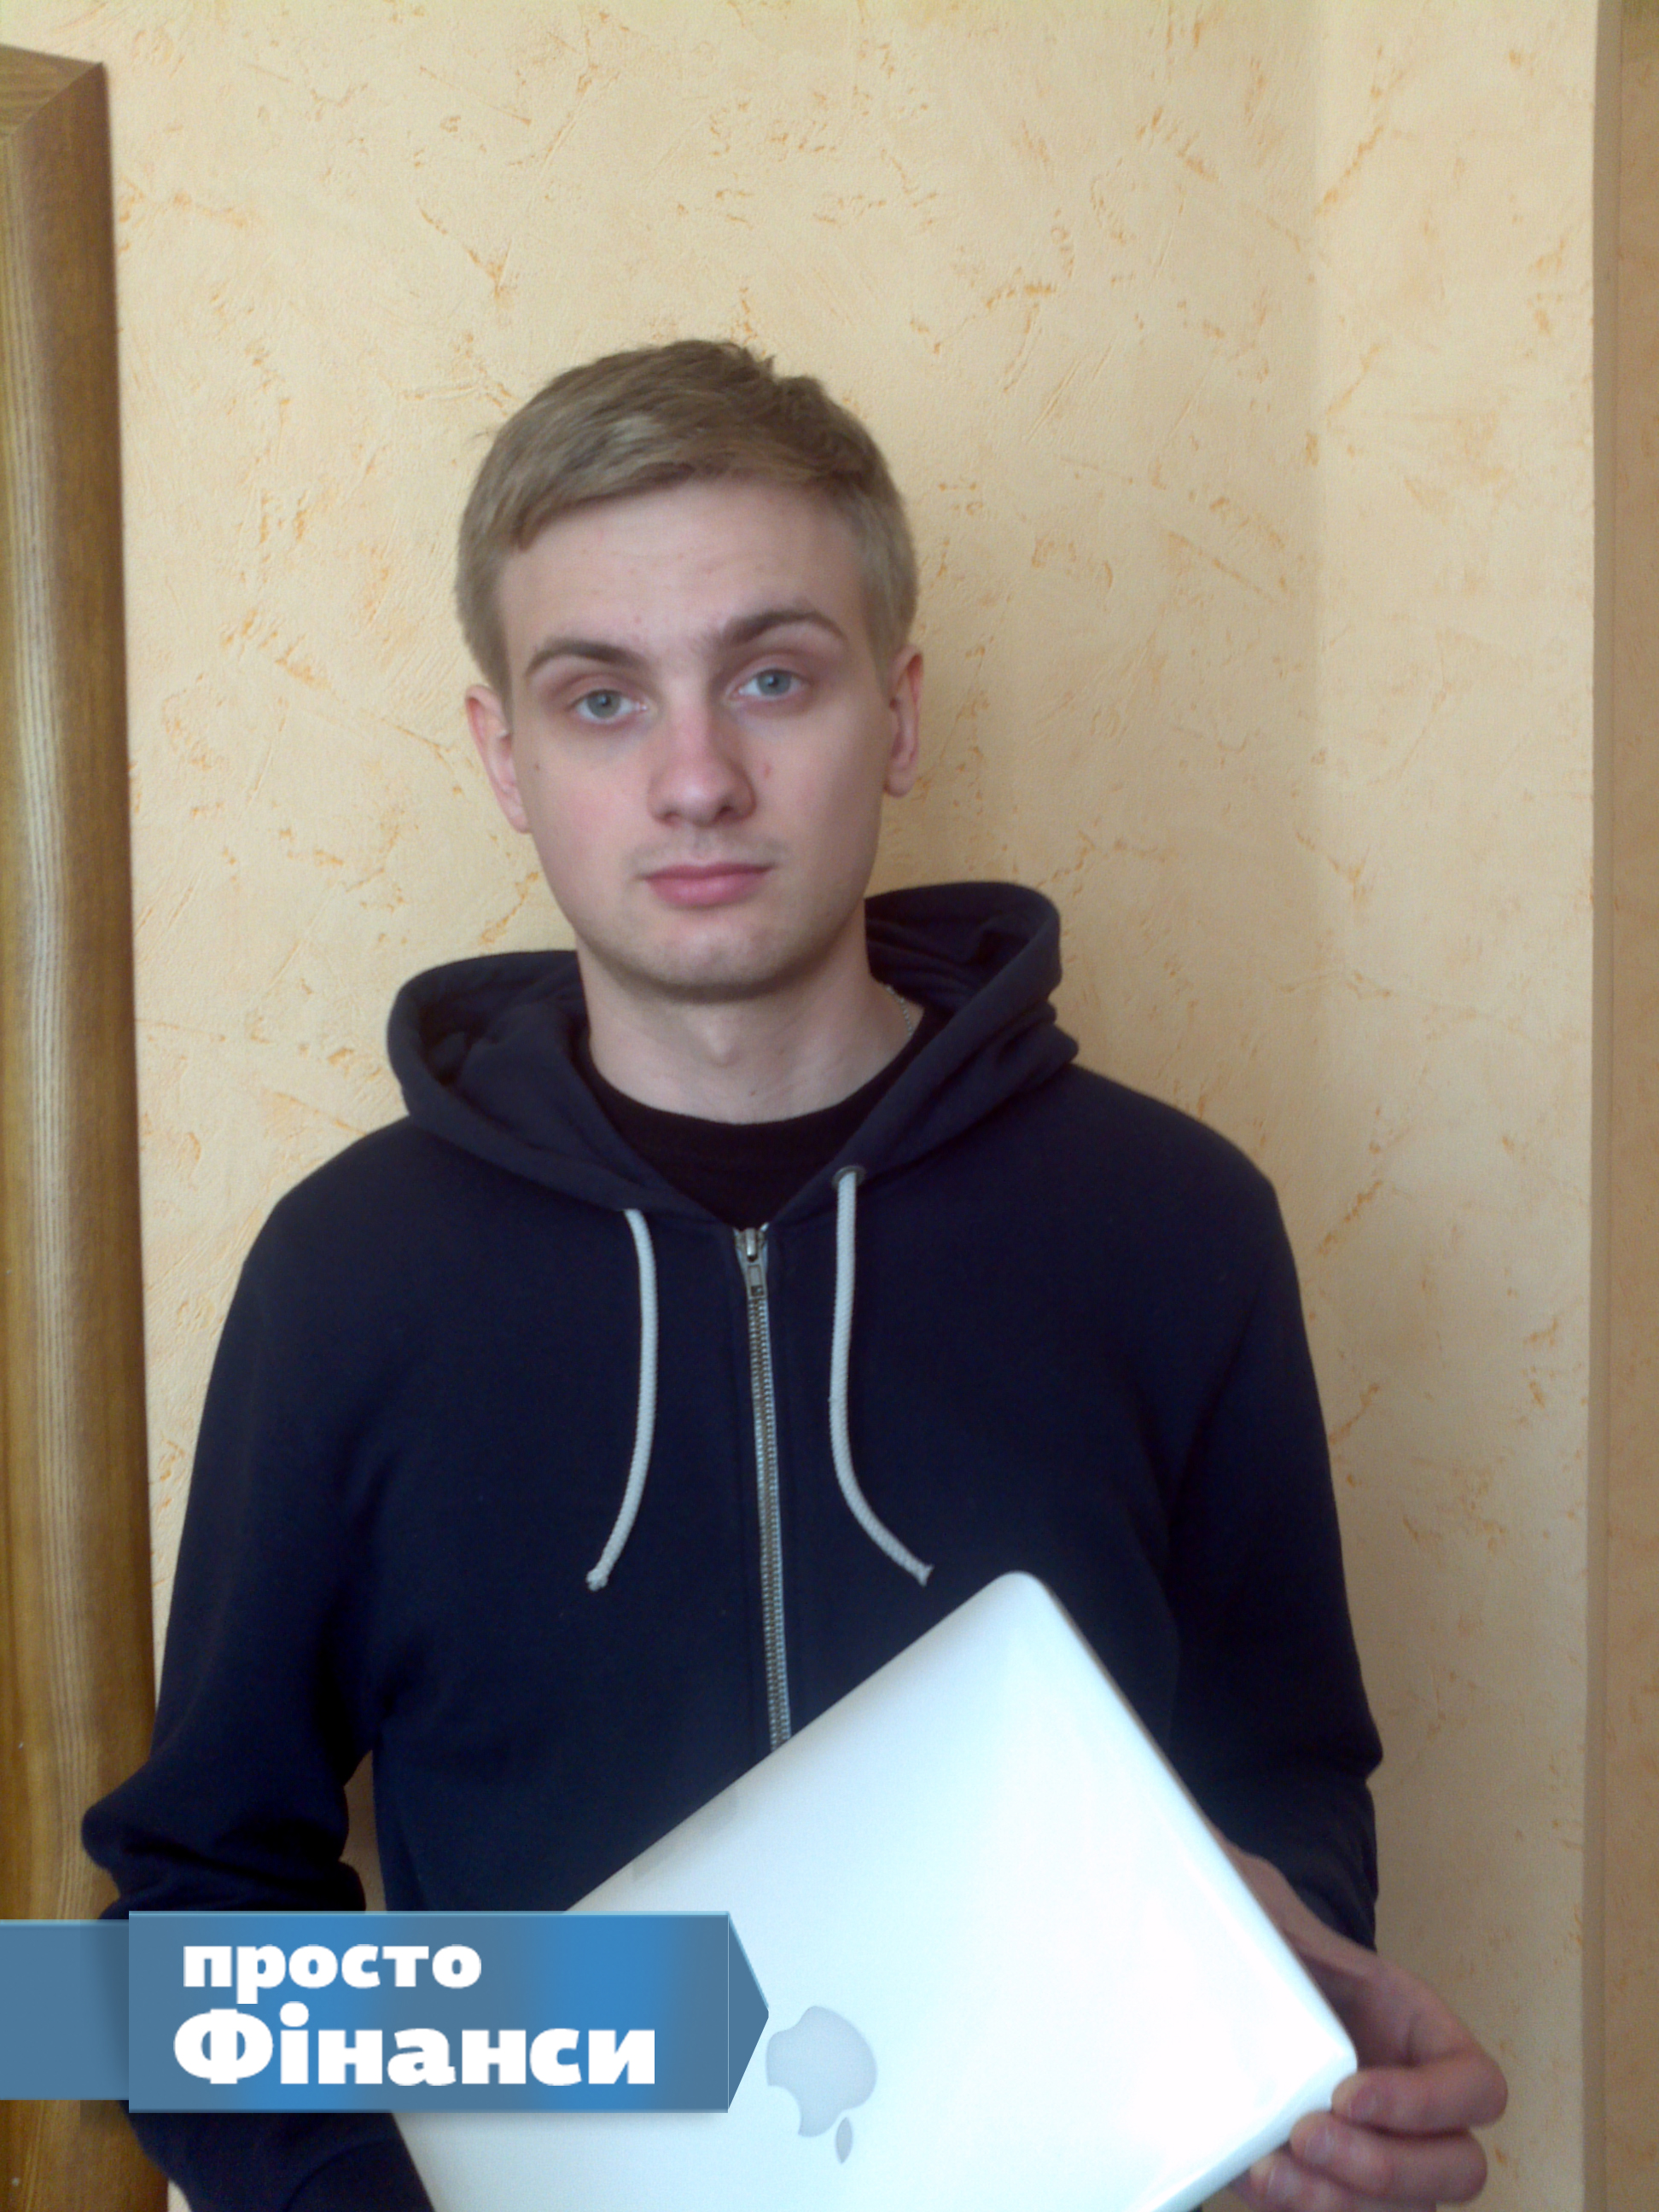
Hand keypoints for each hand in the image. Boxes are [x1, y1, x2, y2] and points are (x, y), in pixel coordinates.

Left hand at [1220, 1844, 1507, 2209]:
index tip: (1347, 2091)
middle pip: (1456, 2170)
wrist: (1210, 1971)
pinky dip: (1302, 2210)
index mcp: (1415, 2030)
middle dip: (1387, 2167)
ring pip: (1399, 2211)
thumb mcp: (1264, 1913)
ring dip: (1339, 2201)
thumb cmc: (1254, 1939)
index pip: (1478, 2087)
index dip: (1429, 2102)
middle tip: (1308, 2134)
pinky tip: (1255, 2178)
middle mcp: (1411, 2102)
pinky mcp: (1325, 2182)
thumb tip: (1222, 1878)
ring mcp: (1373, 2149)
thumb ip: (1263, 1908)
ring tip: (1271, 2170)